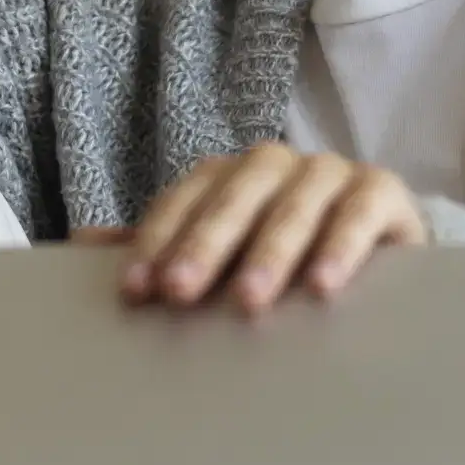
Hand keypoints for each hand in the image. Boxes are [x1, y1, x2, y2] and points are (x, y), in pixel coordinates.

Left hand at [110, 143, 428, 314]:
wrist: (382, 261)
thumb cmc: (286, 264)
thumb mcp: (224, 259)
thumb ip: (165, 250)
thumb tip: (82, 245)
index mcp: (230, 176)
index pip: (186, 199)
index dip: (159, 240)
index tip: (138, 291)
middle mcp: (277, 164)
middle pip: (235, 195)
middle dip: (205, 244)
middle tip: (182, 293)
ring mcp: (331, 172)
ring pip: (295, 203)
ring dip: (270, 250)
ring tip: (249, 300)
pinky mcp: (382, 191)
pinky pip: (359, 212)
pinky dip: (341, 246)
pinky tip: (322, 286)